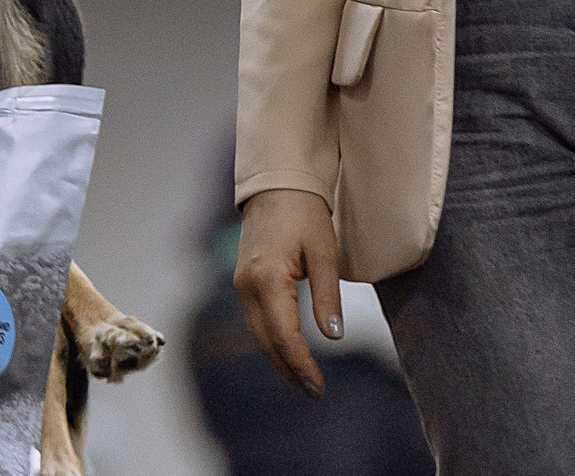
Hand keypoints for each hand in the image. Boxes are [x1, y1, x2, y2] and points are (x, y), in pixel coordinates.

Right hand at [232, 188, 343, 396]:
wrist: (276, 184)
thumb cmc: (304, 213)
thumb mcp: (325, 253)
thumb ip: (327, 296)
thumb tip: (333, 336)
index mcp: (268, 280)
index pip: (285, 337)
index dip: (302, 365)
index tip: (319, 386)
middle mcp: (247, 286)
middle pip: (267, 343)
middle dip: (290, 370)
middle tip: (315, 391)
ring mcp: (241, 284)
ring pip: (258, 334)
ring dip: (280, 359)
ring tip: (304, 378)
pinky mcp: (242, 280)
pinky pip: (255, 320)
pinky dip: (272, 340)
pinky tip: (289, 349)